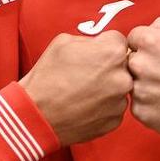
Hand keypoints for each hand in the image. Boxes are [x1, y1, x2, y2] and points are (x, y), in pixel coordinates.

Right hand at [19, 31, 132, 145]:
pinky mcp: (115, 120)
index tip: (93, 54)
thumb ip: (90, 40)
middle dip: (108, 67)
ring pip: (119, 87)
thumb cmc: (47, 77)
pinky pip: (114, 107)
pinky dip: (103, 106)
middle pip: (123, 66)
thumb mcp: (63, 42)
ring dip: (107, 87)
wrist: (36, 114)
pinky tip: (84, 105)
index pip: (119, 41)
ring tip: (83, 91)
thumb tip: (100, 45)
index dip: (104, 46)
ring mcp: (120, 101)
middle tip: (87, 74)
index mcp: (112, 52)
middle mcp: (122, 77)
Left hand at [126, 17, 159, 137]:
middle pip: (130, 60)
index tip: (159, 54)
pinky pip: (137, 104)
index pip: (132, 38)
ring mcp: (140, 90)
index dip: (147, 45)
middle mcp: (141, 65)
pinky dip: (149, 103)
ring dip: (145, 84)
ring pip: (132, 83)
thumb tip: (148, 28)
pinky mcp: (142, 112)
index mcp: (151, 41)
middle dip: (144, 64)